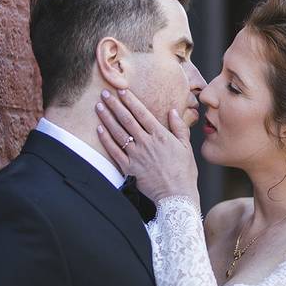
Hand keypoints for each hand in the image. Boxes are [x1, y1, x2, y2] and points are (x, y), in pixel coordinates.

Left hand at [95, 89, 199, 204]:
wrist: (177, 194)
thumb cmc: (184, 172)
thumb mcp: (186, 147)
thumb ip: (179, 128)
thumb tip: (174, 111)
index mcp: (160, 136)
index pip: (142, 113)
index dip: (130, 100)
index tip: (122, 90)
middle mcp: (146, 143)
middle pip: (127, 119)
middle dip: (114, 104)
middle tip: (104, 93)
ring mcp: (136, 155)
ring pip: (118, 132)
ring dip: (107, 118)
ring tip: (99, 107)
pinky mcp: (129, 168)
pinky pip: (114, 151)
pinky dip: (106, 139)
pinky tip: (99, 129)